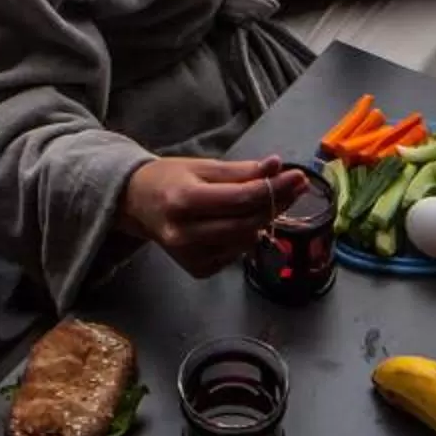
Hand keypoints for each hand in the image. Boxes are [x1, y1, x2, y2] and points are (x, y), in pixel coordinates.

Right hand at [119, 155, 307, 278]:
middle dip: (276, 204)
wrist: (137, 204)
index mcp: (183, 201)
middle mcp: (184, 234)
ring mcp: (190, 256)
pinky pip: (236, 254)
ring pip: (245, 241)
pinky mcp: (197, 270)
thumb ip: (240, 171)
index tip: (298, 176)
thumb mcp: (203, 167)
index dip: (273, 188)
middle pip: (246, 224)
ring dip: (262, 221)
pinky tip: (239, 222)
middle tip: (294, 186)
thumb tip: (277, 166)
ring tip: (266, 201)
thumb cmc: (170, 179)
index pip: (240, 199)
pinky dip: (245, 237)